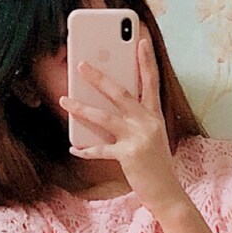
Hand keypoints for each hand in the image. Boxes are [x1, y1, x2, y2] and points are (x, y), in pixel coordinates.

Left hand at [60, 35, 184, 216]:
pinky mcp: (128, 156)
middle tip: (80, 64)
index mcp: (155, 116)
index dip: (146, 59)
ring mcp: (138, 139)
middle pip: (121, 93)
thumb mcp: (151, 136)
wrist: (167, 193)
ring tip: (64, 100)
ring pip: (104, 117)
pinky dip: (85, 149)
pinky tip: (73, 148)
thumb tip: (108, 103)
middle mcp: (148, 123)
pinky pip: (100, 149)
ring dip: (81, 108)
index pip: (151, 81)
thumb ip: (135, 118)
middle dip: (99, 77)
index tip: (141, 39)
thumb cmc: (156, 164)